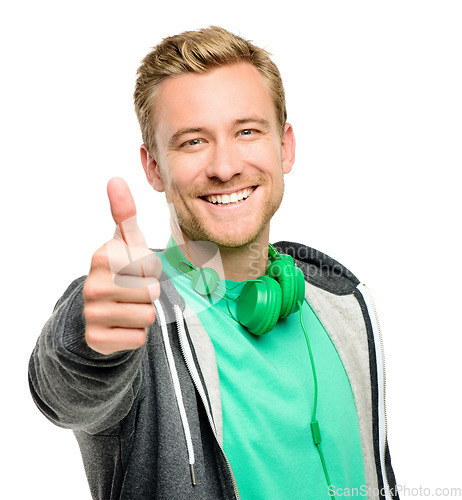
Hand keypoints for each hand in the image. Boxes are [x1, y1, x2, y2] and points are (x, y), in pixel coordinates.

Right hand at [83, 177, 161, 354]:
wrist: (99, 314)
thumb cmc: (120, 272)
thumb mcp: (125, 244)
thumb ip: (125, 214)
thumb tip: (115, 179)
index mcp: (102, 256)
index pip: (152, 264)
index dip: (152, 268)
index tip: (135, 269)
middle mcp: (93, 285)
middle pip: (152, 291)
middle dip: (150, 292)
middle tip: (132, 290)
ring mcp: (92, 314)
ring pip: (148, 315)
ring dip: (144, 313)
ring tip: (128, 307)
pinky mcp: (97, 340)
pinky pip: (139, 337)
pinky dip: (136, 334)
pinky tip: (121, 326)